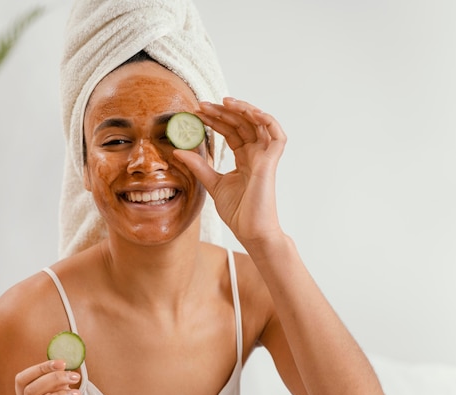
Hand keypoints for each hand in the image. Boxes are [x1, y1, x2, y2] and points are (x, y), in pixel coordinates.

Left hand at [174, 97, 285, 245]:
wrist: (250, 231)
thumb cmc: (237, 212)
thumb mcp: (212, 183)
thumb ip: (198, 166)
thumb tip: (178, 151)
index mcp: (244, 158)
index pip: (231, 131)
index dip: (215, 120)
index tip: (196, 112)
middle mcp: (256, 154)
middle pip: (242, 124)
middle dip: (222, 112)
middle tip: (202, 105)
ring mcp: (265, 157)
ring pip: (259, 123)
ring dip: (242, 109)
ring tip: (222, 102)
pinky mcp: (271, 163)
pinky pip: (277, 135)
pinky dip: (266, 120)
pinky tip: (250, 112)